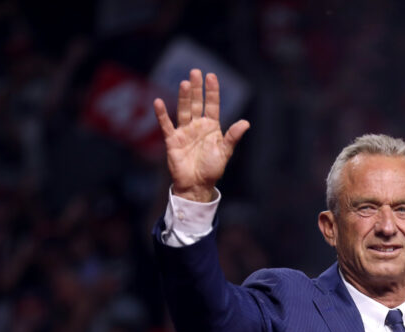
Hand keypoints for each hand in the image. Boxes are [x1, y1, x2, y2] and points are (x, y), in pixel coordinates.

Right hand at [153, 68, 249, 201]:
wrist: (196, 185)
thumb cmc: (212, 169)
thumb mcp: (225, 152)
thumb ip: (233, 136)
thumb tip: (246, 123)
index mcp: (211, 127)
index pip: (212, 105)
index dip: (212, 91)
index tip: (211, 76)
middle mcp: (197, 126)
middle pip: (197, 103)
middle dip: (197, 88)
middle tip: (195, 72)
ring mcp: (184, 131)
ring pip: (183, 110)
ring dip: (184, 97)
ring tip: (185, 84)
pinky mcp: (172, 140)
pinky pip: (166, 125)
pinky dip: (162, 114)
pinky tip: (158, 102)